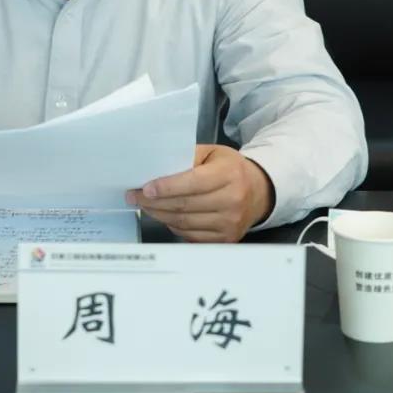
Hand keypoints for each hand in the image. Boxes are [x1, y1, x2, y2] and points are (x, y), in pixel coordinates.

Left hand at [127, 144, 274, 242]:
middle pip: (184, 205)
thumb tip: (157, 169)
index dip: (166, 187)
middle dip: (154, 202)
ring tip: (146, 205)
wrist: (258, 192)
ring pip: (183, 222)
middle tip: (135, 196)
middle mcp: (232, 200)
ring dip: (159, 214)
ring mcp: (229, 223)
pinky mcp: (225, 239)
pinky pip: (189, 235)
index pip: (192, 183)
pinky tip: (164, 216)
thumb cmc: (230, 169)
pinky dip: (173, 226)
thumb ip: (187, 157)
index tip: (145, 188)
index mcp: (229, 174)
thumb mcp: (213, 153)